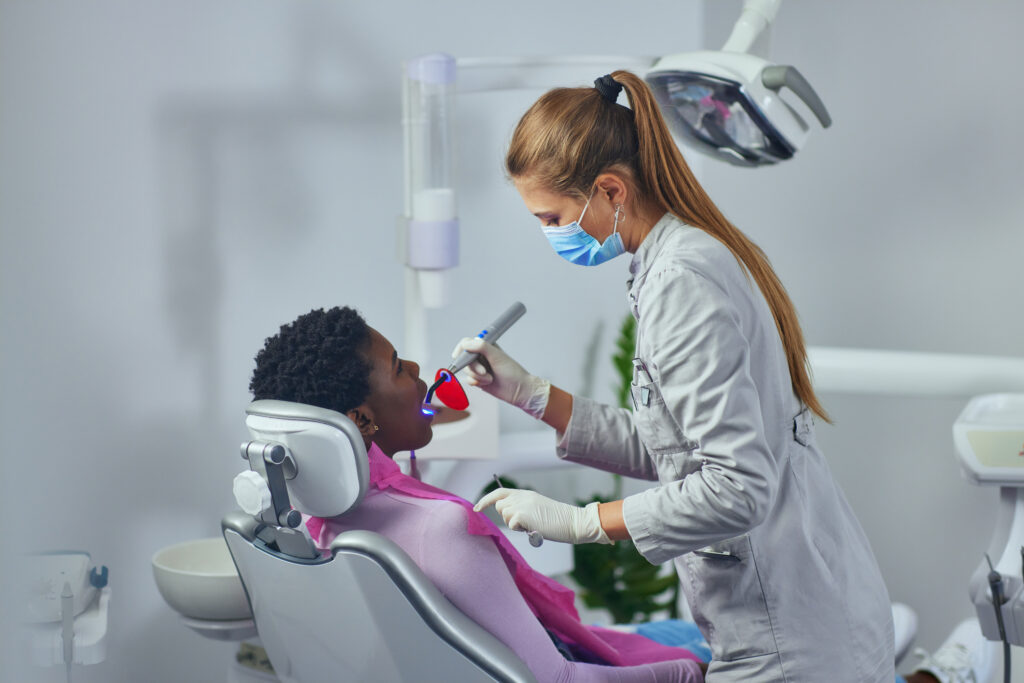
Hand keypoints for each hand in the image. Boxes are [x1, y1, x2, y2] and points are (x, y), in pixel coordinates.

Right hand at [451, 337, 550, 418]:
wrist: (519, 390)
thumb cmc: (512, 372)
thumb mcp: (497, 356)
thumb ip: (481, 347)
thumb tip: (466, 344)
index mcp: (486, 346)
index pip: (466, 343)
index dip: (461, 350)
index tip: (459, 357)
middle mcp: (481, 356)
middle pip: (464, 359)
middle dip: (474, 368)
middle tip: (484, 372)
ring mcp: (479, 368)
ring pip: (466, 371)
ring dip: (477, 377)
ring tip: (490, 378)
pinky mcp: (478, 379)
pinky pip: (468, 380)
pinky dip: (476, 382)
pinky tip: (487, 383)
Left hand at [474, 487, 610, 544]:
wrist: (572, 521)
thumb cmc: (557, 520)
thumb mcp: (537, 508)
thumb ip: (522, 508)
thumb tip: (508, 515)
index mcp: (525, 494)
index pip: (499, 493)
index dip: (485, 500)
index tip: (476, 508)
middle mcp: (521, 496)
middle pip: (499, 507)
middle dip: (506, 517)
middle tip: (523, 523)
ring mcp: (521, 504)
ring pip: (505, 516)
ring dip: (515, 524)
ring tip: (532, 525)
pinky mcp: (523, 514)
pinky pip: (512, 525)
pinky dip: (520, 529)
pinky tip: (534, 528)